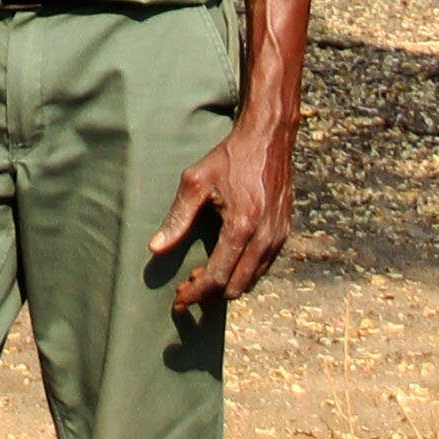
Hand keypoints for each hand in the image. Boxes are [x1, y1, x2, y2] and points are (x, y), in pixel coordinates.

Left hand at [148, 110, 293, 313]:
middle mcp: (264, 238)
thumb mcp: (196, 181)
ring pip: (252, 281)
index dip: (196, 293)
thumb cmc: (229, 157)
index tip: (178, 300)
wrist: (269, 139)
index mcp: (241, 227)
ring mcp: (278, 237)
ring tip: (200, 277)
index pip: (217, 277)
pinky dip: (242, 273)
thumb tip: (155, 248)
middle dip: (210, 295)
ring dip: (226, 286)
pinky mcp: (284, 233)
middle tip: (186, 290)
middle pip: (236, 287)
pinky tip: (224, 263)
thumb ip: (177, 217)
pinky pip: (263, 267)